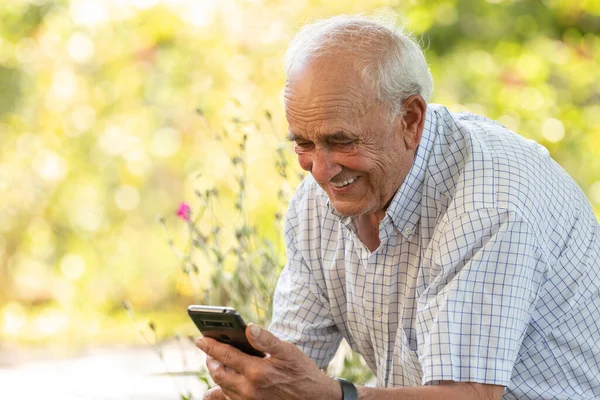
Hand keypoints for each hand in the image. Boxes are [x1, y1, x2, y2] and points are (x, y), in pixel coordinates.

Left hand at [195, 323, 341, 399]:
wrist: (314, 399)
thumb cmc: (302, 372)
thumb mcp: (288, 351)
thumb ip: (267, 340)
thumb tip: (249, 327)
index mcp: (257, 371)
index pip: (225, 355)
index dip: (210, 345)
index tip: (199, 338)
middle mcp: (249, 389)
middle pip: (218, 372)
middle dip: (211, 359)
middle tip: (211, 350)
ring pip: (220, 388)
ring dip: (216, 374)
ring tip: (217, 362)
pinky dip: (220, 392)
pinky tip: (223, 384)